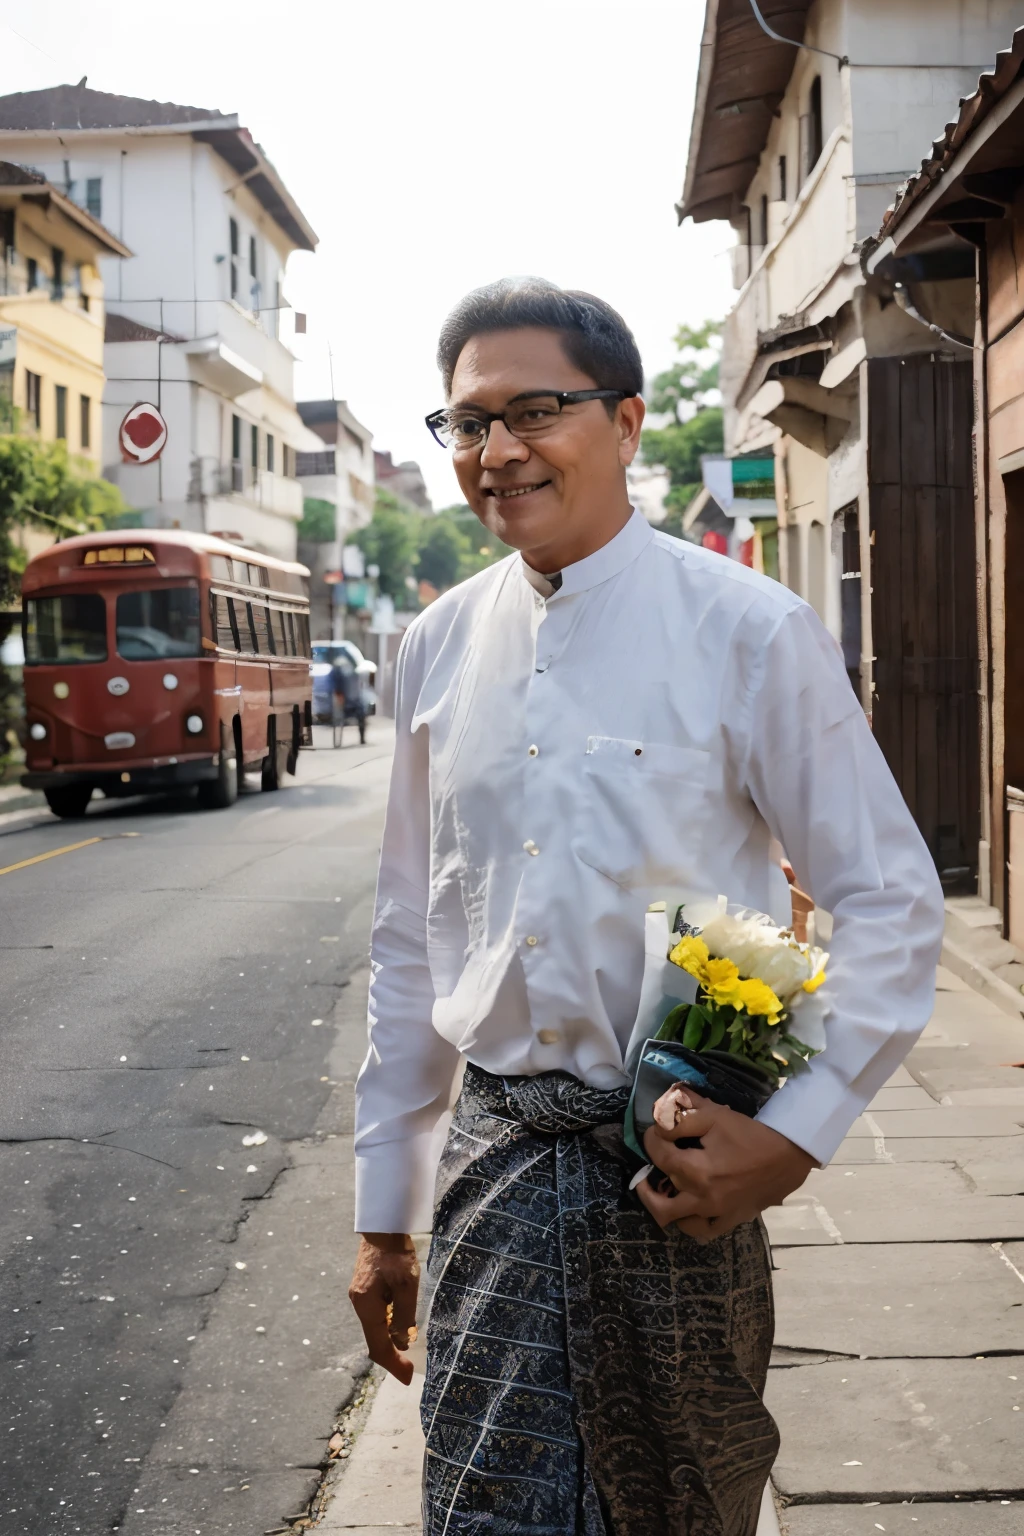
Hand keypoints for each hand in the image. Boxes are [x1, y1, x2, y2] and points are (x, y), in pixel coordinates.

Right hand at [348, 1232, 419, 1384]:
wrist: (382, 1226)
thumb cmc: (396, 1254)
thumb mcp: (407, 1285)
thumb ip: (404, 1316)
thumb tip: (402, 1343)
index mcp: (367, 1307)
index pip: (378, 1346)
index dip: (393, 1364)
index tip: (407, 1378)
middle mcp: (359, 1305)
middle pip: (374, 1340)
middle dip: (391, 1356)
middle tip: (409, 1370)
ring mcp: (360, 1296)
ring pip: (375, 1327)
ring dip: (389, 1340)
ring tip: (406, 1351)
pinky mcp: (364, 1289)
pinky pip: (376, 1315)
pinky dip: (387, 1326)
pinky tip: (398, 1325)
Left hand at [635, 1087, 815, 1242]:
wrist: (788, 1156)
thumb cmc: (750, 1134)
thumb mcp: (714, 1116)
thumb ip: (682, 1116)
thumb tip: (658, 1116)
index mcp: (696, 1171)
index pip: (658, 1156)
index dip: (650, 1140)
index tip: (655, 1131)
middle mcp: (701, 1198)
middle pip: (658, 1195)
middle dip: (649, 1175)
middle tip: (652, 1164)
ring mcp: (715, 1213)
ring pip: (674, 1220)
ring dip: (662, 1204)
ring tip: (660, 1189)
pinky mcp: (729, 1220)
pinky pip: (702, 1231)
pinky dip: (689, 1222)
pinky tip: (687, 1208)